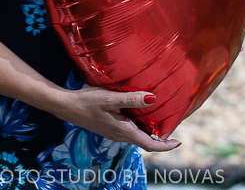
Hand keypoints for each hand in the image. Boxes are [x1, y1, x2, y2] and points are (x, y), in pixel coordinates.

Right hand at [54, 88, 180, 152]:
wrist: (66, 106)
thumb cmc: (87, 102)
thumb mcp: (110, 98)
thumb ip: (131, 99)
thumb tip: (152, 99)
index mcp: (123, 131)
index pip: (149, 144)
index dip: (165, 146)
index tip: (178, 142)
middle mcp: (119, 135)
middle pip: (145, 142)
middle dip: (160, 139)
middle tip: (173, 129)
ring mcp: (113, 132)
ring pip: (137, 136)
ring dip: (150, 133)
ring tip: (161, 121)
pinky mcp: (109, 127)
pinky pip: (129, 131)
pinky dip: (139, 127)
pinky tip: (140, 115)